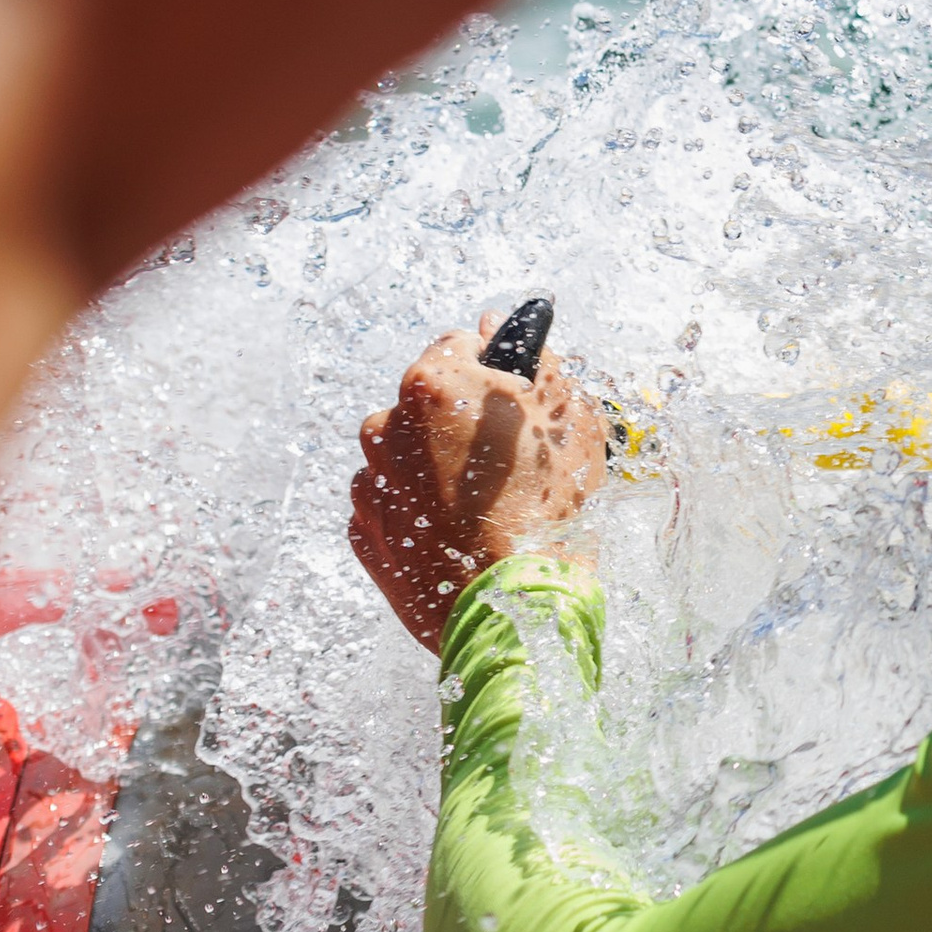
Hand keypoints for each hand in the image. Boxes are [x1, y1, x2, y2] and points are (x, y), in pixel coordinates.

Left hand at [349, 319, 612, 651]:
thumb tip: (497, 326)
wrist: (514, 606)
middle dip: (459, 419)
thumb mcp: (567, 419)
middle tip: (504, 459)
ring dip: (435, 465)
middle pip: (426, 401)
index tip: (514, 400)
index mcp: (432, 383)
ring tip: (481, 504)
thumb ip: (533, 361)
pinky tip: (457, 531)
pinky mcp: (364, 533)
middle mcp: (386, 426)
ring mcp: (369, 483)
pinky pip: (392, 503)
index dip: (492, 369)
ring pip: (406, 454)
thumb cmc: (545, 508)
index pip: (459, 346)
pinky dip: (418, 510)